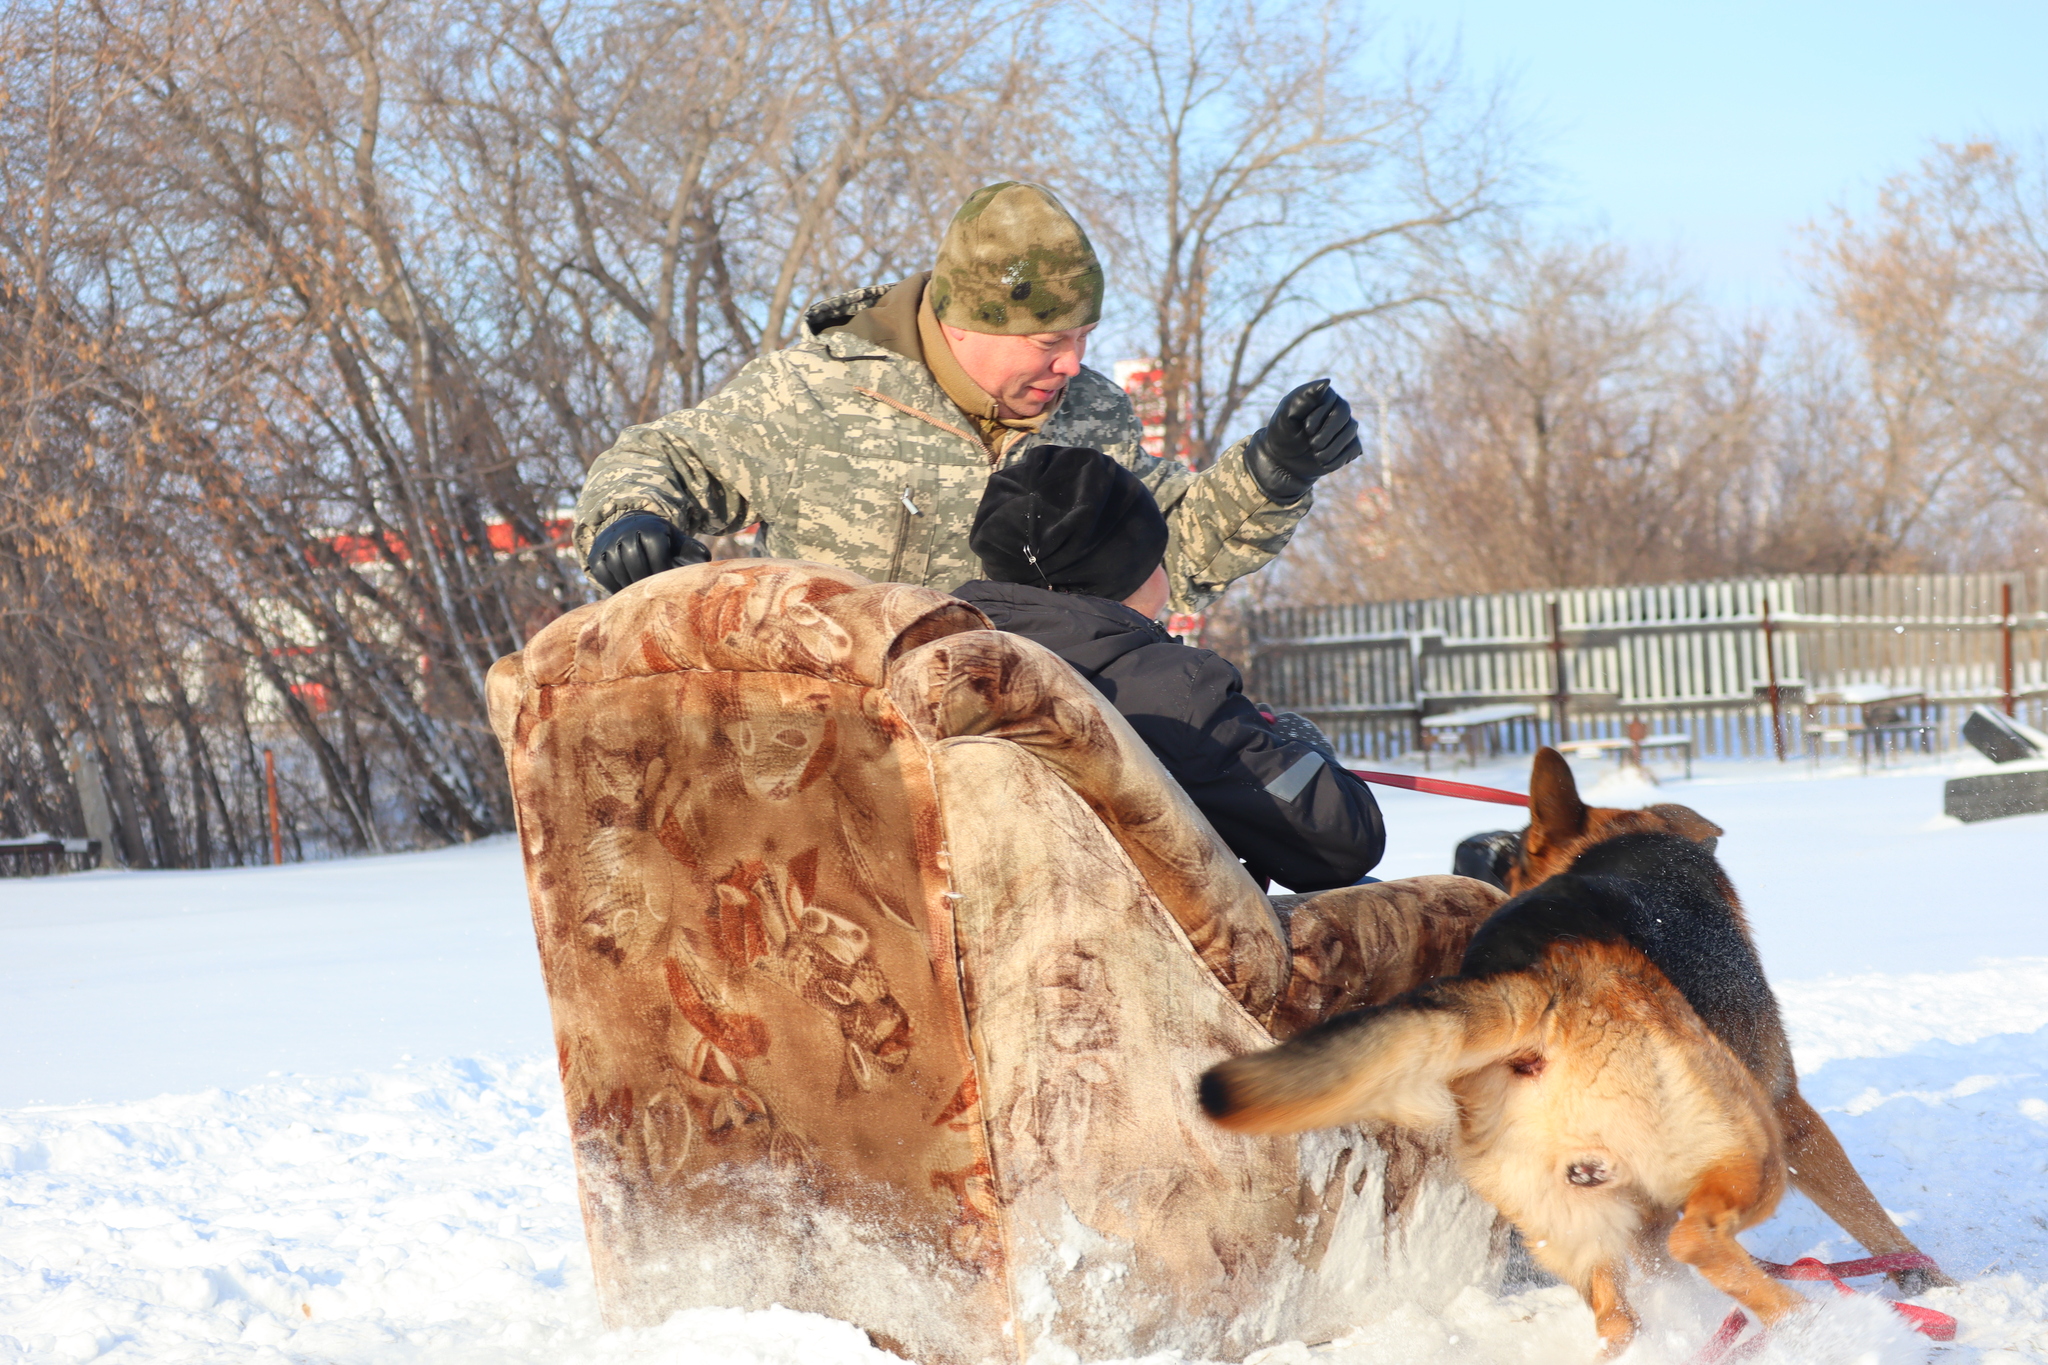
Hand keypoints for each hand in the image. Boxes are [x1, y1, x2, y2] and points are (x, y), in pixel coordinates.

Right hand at [586, 512, 709, 592]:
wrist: (634, 529)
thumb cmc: (665, 544)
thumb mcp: (682, 544)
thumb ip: (695, 555)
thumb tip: (702, 572)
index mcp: (652, 527)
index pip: (656, 550)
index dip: (664, 570)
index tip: (669, 585)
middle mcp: (626, 531)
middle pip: (634, 559)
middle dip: (646, 580)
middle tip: (654, 597)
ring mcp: (608, 542)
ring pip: (616, 566)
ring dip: (629, 585)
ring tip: (640, 599)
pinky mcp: (596, 555)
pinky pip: (602, 573)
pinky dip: (613, 587)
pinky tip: (625, 596)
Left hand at [1243, 378, 1363, 502]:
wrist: (1283, 461)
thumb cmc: (1283, 433)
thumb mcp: (1288, 414)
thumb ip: (1304, 396)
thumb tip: (1327, 383)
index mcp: (1323, 396)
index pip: (1333, 402)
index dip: (1321, 417)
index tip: (1306, 429)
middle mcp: (1338, 409)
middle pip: (1345, 417)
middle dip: (1328, 434)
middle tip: (1312, 445)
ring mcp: (1345, 427)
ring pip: (1350, 433)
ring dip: (1331, 449)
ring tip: (1316, 455)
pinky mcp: (1349, 445)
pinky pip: (1354, 449)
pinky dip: (1338, 459)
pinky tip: (1324, 463)